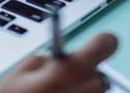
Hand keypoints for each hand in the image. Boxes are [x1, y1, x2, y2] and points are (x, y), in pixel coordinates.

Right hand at [0, 32, 117, 92]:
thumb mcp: (23, 72)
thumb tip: (56, 60)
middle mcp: (88, 87)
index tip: (92, 47)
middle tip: (58, 84)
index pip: (106, 42)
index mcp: (72, 68)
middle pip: (98, 73)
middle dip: (82, 76)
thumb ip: (46, 59)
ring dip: (80, 92)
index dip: (99, 43)